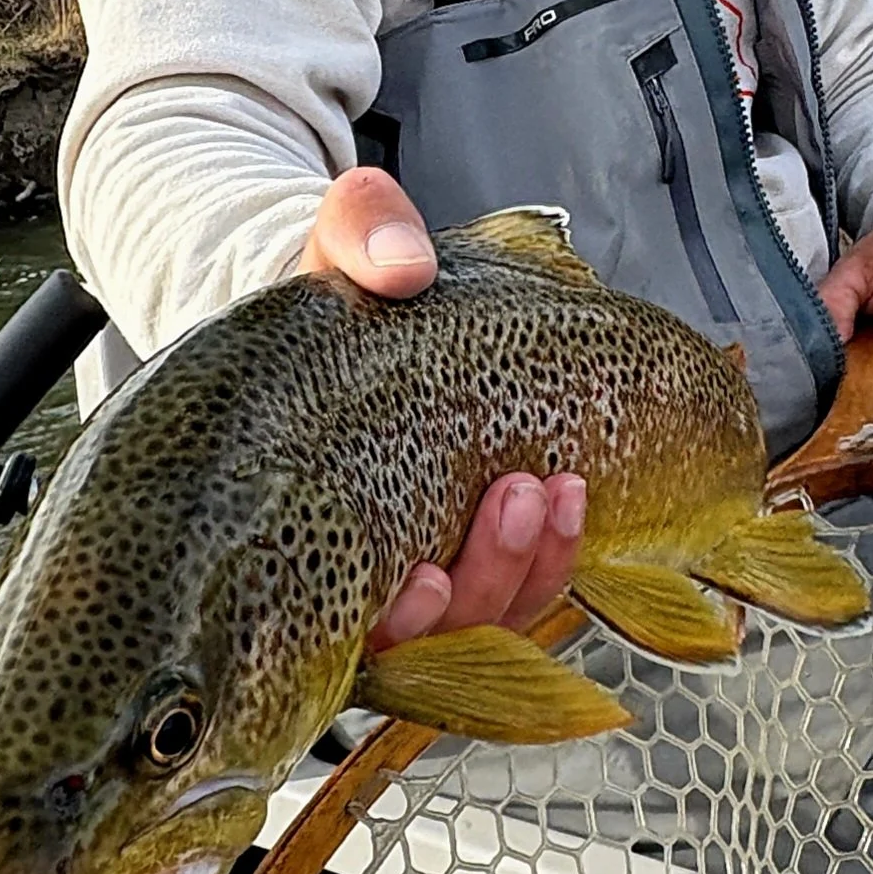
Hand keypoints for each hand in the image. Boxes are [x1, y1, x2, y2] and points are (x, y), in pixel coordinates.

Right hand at [300, 170, 583, 644]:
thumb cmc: (338, 293)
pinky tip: (571, 497)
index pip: (335, 621)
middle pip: (427, 637)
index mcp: (300, 522)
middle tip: (515, 492)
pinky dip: (551, 553)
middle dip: (484, 576)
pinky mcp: (477, 551)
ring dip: (529, 567)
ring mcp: (421, 565)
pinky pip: (519, 586)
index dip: (390, 622)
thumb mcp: (337, 247)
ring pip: (483, 620)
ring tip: (557, 490)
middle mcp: (356, 568)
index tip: (424, 579)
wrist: (371, 305)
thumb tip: (404, 268)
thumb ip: (361, 236)